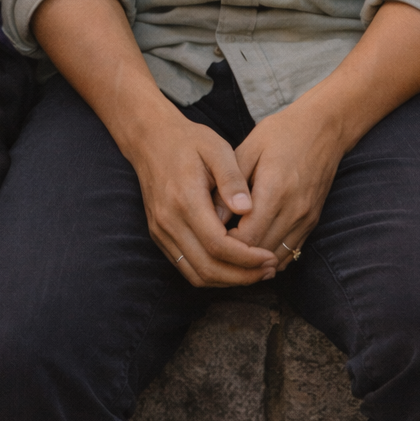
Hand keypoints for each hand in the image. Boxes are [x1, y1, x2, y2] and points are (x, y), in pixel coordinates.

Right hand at [128, 113, 277, 287]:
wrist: (150, 139)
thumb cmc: (188, 141)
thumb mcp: (216, 148)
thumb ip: (232, 179)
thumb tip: (248, 209)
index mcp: (185, 199)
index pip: (218, 245)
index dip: (246, 258)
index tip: (269, 257)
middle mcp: (169, 221)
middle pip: (207, 267)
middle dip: (242, 276)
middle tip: (269, 271)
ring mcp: (161, 231)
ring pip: (195, 274)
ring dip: (227, 281)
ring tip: (255, 273)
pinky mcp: (159, 235)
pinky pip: (185, 267)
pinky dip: (211, 274)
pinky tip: (233, 267)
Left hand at [229, 98, 343, 267]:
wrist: (323, 128)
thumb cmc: (281, 133)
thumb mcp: (249, 148)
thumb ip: (230, 183)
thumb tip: (212, 216)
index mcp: (275, 190)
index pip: (248, 237)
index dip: (225, 243)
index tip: (208, 235)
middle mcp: (294, 210)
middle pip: (261, 252)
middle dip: (237, 256)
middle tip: (214, 247)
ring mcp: (306, 218)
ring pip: (277, 258)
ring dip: (254, 261)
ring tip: (231, 252)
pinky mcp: (313, 221)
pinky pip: (291, 252)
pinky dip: (270, 256)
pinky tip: (253, 249)